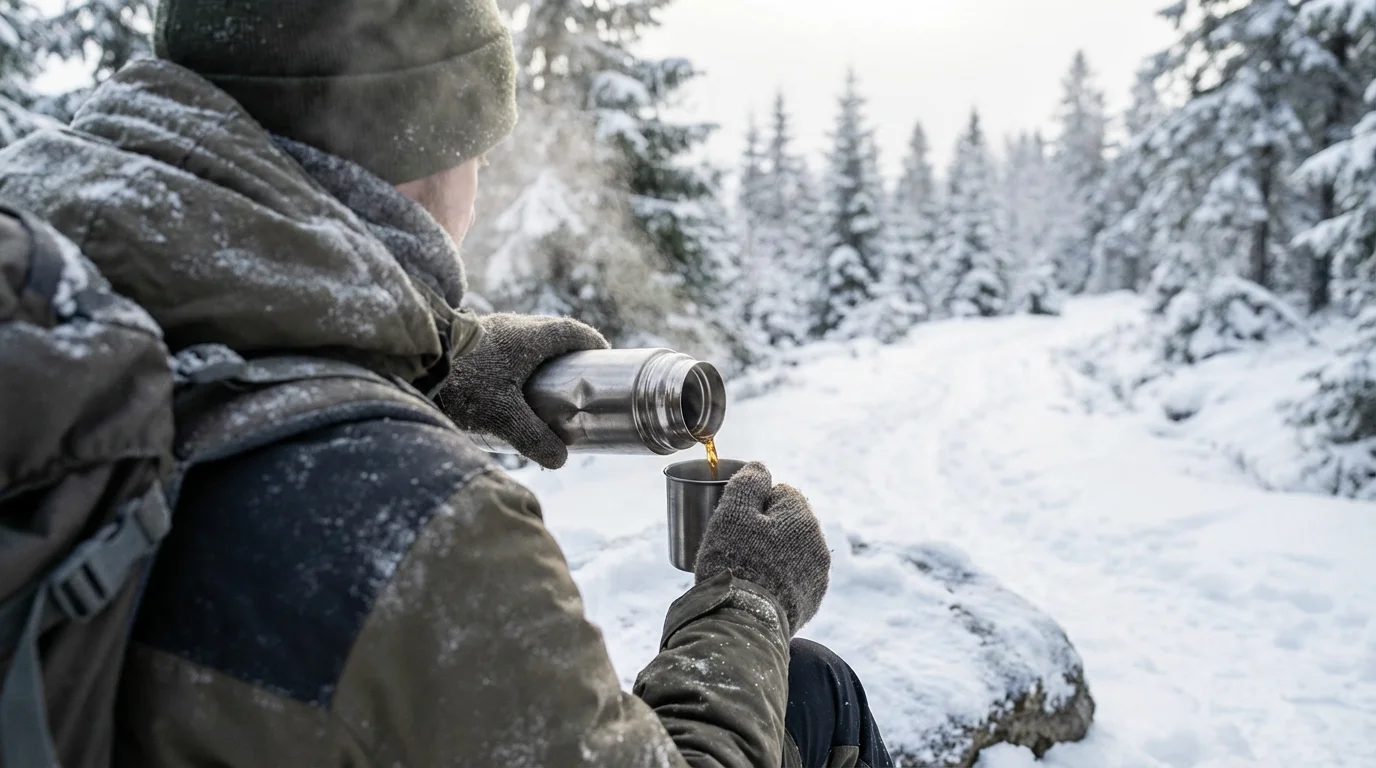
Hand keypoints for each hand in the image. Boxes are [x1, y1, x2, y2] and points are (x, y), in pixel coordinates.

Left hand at [436, 313, 607, 468]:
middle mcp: (514, 326)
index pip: (574, 332)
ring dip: (541, 360)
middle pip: (553, 336)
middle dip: (569, 357)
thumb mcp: (502, 416)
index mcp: (531, 335)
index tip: (604, 361)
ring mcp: (491, 330)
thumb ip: (534, 439)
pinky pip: (506, 348)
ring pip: (527, 341)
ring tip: (545, 390)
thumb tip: (561, 460)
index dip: (593, 345)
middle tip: (578, 381)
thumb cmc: (463, 383)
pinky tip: (509, 389)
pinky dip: (518, 364)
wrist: (412, 362)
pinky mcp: (471, 341)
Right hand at [694, 462, 829, 633]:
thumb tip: (760, 468)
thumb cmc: (735, 562)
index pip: (781, 493)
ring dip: (774, 554)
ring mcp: (818, 576)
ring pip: (792, 552)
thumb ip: (748, 483)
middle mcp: (819, 545)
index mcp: (803, 518)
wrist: (744, 622)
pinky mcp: (812, 602)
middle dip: (766, 529)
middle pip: (789, 524)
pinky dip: (779, 579)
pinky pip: (794, 579)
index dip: (755, 503)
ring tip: (746, 570)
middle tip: (736, 545)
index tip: (735, 521)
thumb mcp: (732, 513)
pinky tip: (758, 589)